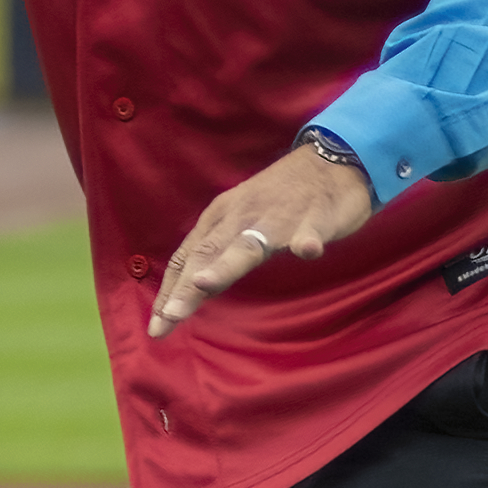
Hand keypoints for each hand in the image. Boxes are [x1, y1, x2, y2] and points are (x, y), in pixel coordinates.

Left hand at [148, 143, 376, 338]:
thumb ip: (220, 254)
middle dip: (185, 288)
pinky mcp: (314, 217)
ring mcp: (277, 217)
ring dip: (223, 265)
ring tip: (203, 284)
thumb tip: (193, 290)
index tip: (157, 326)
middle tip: (167, 319)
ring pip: (246, 245)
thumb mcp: (241, 223)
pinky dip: (306, 241)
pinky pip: (309, 231)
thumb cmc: (281, 199)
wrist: (330, 161)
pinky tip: (307, 251)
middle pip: (206, 254)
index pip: (186, 257)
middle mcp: (241, 216)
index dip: (170, 291)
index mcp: (221, 218)